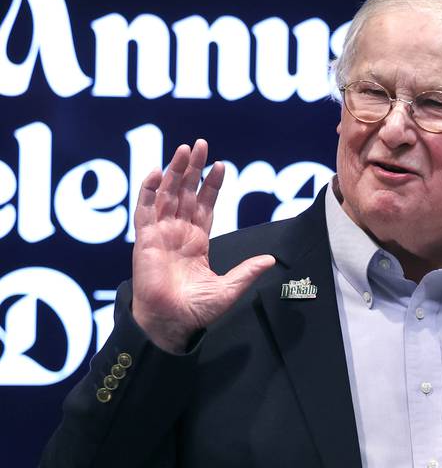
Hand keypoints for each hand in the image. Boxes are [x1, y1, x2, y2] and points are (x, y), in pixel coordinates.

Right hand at [132, 140, 275, 352]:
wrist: (171, 323)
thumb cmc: (196, 310)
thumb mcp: (229, 289)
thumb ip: (246, 271)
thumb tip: (270, 259)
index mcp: (197, 241)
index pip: (205, 205)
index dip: (212, 185)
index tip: (221, 166)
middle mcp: (178, 233)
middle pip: (185, 192)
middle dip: (193, 169)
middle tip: (201, 145)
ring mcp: (161, 234)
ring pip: (166, 195)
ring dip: (174, 172)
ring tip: (184, 150)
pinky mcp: (145, 240)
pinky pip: (145, 210)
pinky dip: (148, 191)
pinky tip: (155, 173)